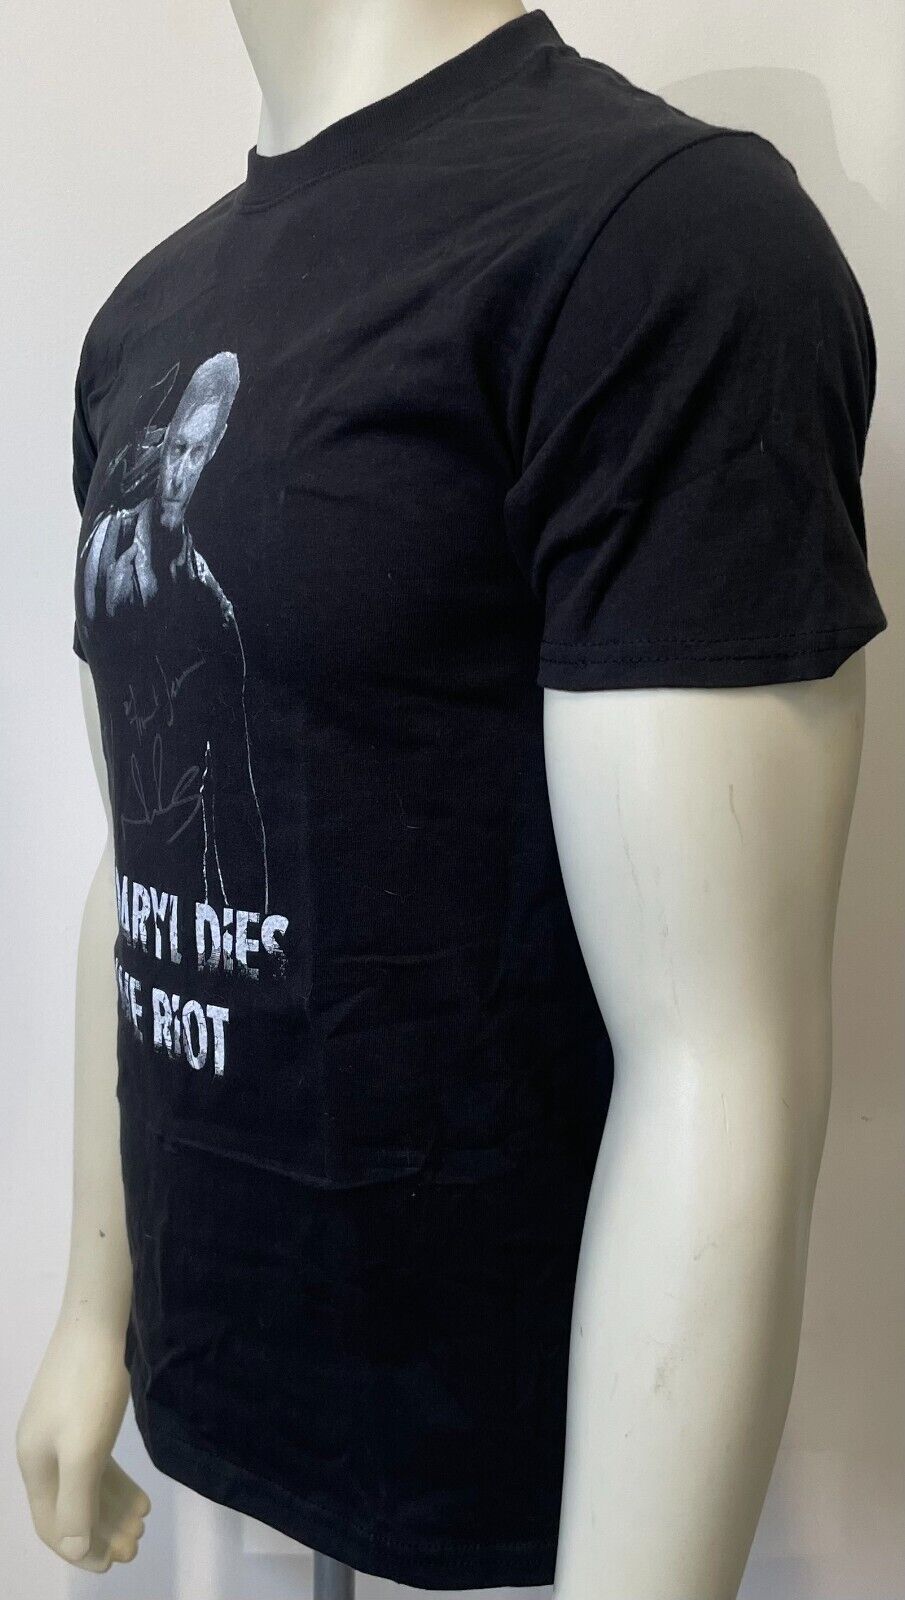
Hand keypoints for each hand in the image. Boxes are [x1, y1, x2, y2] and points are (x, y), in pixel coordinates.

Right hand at [15, 1310, 150, 1571]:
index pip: (52, 1524)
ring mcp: (64, 1431)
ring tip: (143, 1525)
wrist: (100, 1321)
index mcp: (35, 1464)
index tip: (112, 1565)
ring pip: (87, 1484)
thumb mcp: (83, 1451)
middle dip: (101, 1531)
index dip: (80, 1549)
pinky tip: (142, 1497)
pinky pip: (98, 1461)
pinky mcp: (84, 1413)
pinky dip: (117, 1483)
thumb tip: (72, 1551)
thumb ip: (76, 1503)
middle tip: (137, 1547)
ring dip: (112, 1510)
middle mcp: (44, 1452)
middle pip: (71, 1506)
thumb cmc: (89, 1387)